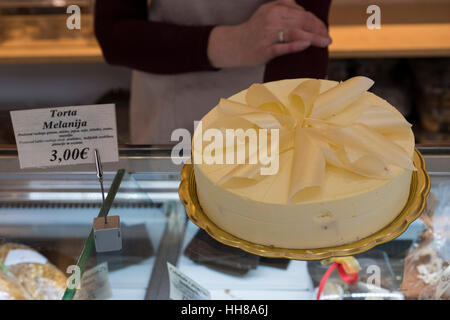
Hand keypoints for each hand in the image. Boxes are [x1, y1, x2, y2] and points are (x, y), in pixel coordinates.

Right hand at [207, 0, 331, 67]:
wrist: (234, 45)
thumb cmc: (254, 30)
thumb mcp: (266, 11)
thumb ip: (283, 6)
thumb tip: (301, 8)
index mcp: (274, 9)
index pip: (302, 14)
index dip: (317, 22)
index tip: (324, 30)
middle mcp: (272, 19)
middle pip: (301, 22)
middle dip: (319, 30)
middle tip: (328, 38)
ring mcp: (268, 35)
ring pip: (295, 32)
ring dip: (313, 37)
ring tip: (324, 42)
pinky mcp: (264, 50)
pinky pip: (283, 47)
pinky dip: (296, 45)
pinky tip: (307, 44)